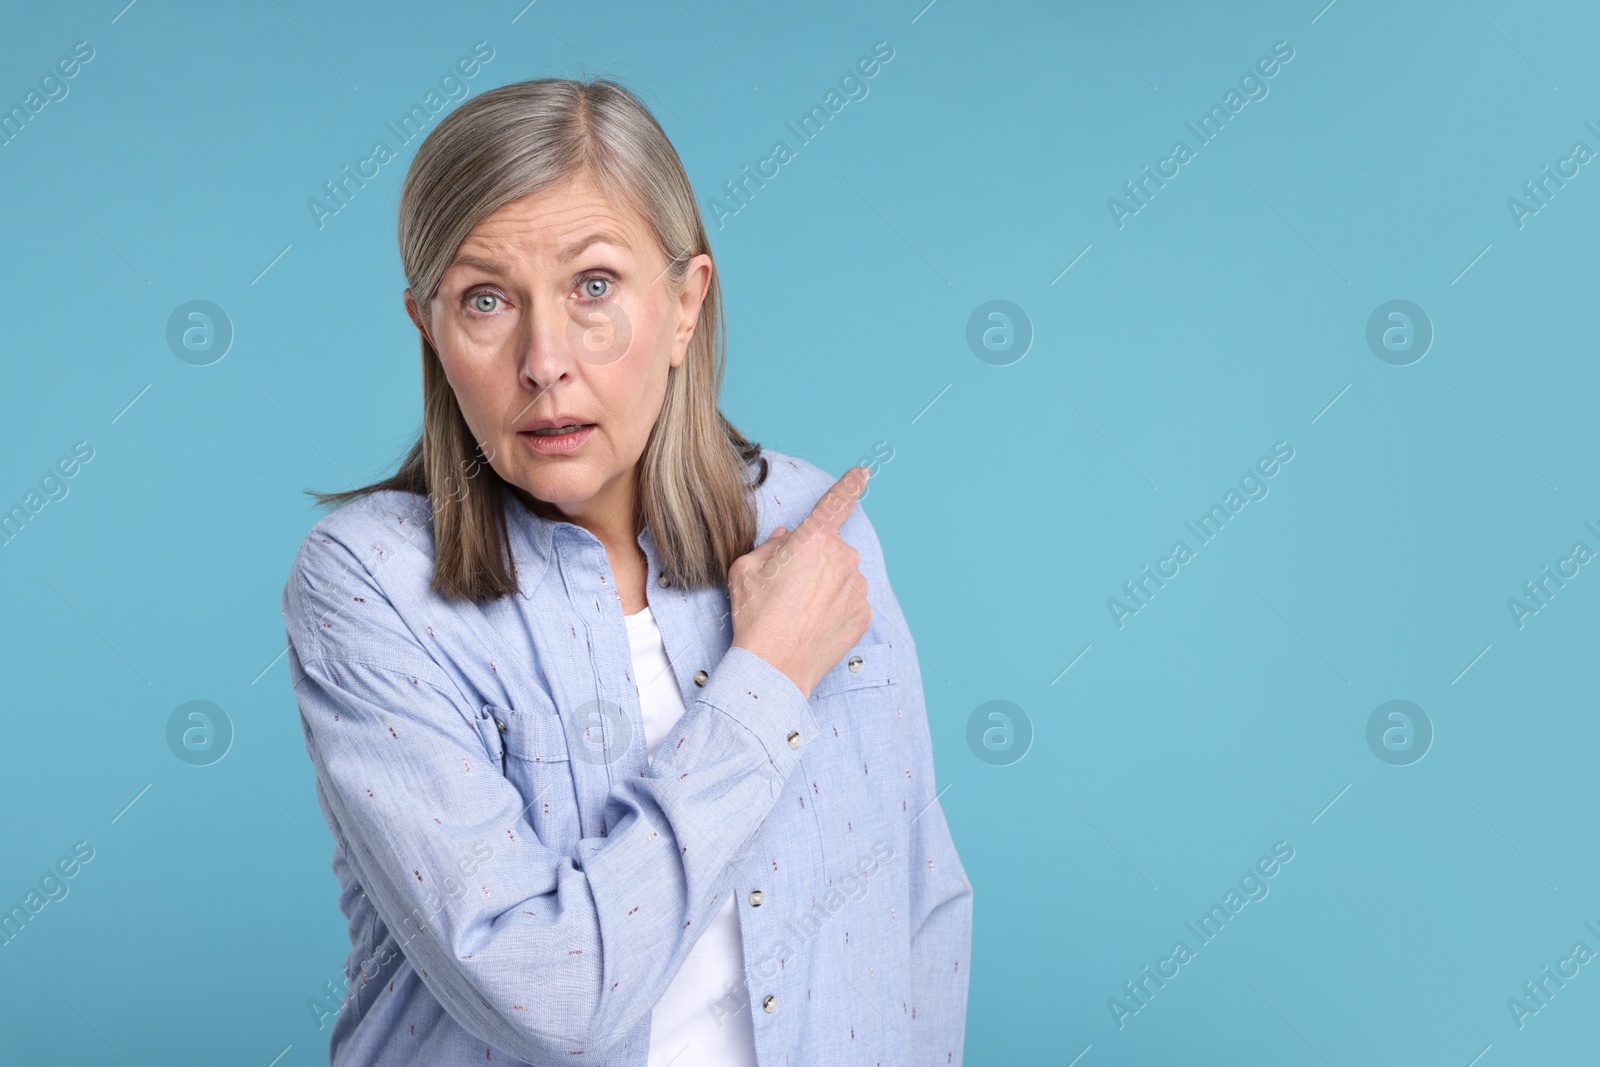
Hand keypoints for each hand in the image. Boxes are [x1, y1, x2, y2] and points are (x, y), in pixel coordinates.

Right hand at [729, 466, 872, 698]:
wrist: (774, 667)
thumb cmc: (756, 616)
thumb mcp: (746, 570)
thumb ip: (769, 546)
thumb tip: (785, 539)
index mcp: (813, 539)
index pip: (837, 502)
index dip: (851, 484)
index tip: (863, 473)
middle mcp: (842, 558)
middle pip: (830, 549)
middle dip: (813, 561)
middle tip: (787, 589)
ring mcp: (857, 588)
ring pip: (842, 577)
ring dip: (825, 587)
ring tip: (798, 612)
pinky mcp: (863, 615)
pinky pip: (849, 602)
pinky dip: (834, 609)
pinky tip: (813, 624)